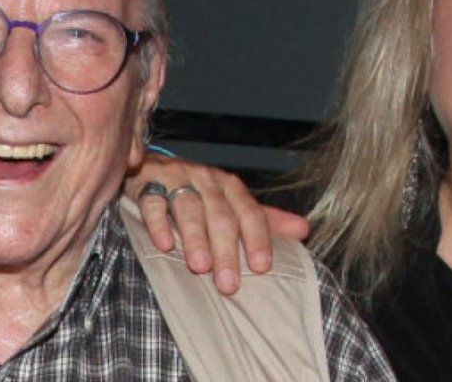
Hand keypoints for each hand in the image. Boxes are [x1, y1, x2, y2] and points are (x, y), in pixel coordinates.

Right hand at [127, 151, 309, 294]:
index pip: (250, 212)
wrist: (153, 167)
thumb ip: (266, 219)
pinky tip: (162, 245)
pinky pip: (152, 202)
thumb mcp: (234, 203)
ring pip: (189, 208)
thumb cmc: (200, 193)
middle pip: (221, 215)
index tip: (262, 267)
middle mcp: (207, 180)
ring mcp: (176, 179)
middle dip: (226, 250)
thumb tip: (305, 230)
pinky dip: (158, 223)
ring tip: (199, 266)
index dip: (258, 239)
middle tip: (228, 284)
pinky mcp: (147, 184)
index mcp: (231, 186)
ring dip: (194, 238)